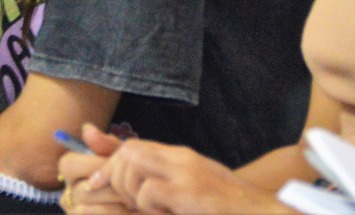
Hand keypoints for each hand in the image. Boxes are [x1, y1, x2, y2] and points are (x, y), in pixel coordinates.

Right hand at [61, 124, 131, 212]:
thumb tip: (87, 128)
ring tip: (135, 198)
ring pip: (89, 205)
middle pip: (81, 188)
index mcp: (71, 171)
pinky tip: (129, 210)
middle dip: (112, 187)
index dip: (95, 165)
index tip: (119, 165)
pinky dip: (116, 212)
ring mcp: (74, 210)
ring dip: (117, 201)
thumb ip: (107, 145)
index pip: (69, 164)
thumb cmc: (130, 177)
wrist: (145, 200)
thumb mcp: (122, 157)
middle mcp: (67, 192)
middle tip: (133, 186)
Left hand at [89, 139, 284, 214]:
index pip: (132, 146)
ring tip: (148, 210)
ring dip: (130, 192)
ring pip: (133, 165)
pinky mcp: (190, 191)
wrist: (262, 213)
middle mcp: (181, 158)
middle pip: (128, 151)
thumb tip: (129, 189)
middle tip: (124, 202)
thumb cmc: (226, 209)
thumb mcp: (189, 193)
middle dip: (112, 176)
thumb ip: (161, 182)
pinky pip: (149, 191)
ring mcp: (186, 172)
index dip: (107, 163)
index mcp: (180, 157)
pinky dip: (148, 206)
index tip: (92, 184)